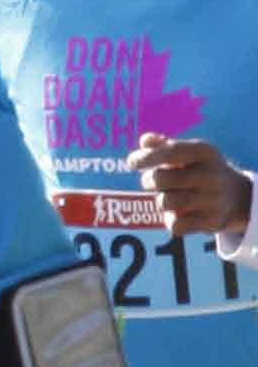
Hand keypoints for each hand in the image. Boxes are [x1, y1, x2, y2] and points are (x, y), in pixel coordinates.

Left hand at [133, 132, 253, 234]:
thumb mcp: (188, 153)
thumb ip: (164, 146)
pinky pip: (176, 225)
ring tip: (168, 196)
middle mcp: (211, 174)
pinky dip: (171, 221)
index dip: (148, 157)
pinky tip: (178, 214)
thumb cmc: (200, 169)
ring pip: (166, 202)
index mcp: (205, 152)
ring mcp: (213, 199)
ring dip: (160, 200)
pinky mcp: (212, 221)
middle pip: (161, 179)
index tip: (131, 162)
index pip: (172, 152)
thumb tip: (145, 141)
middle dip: (149, 181)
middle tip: (151, 181)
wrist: (236, 196)